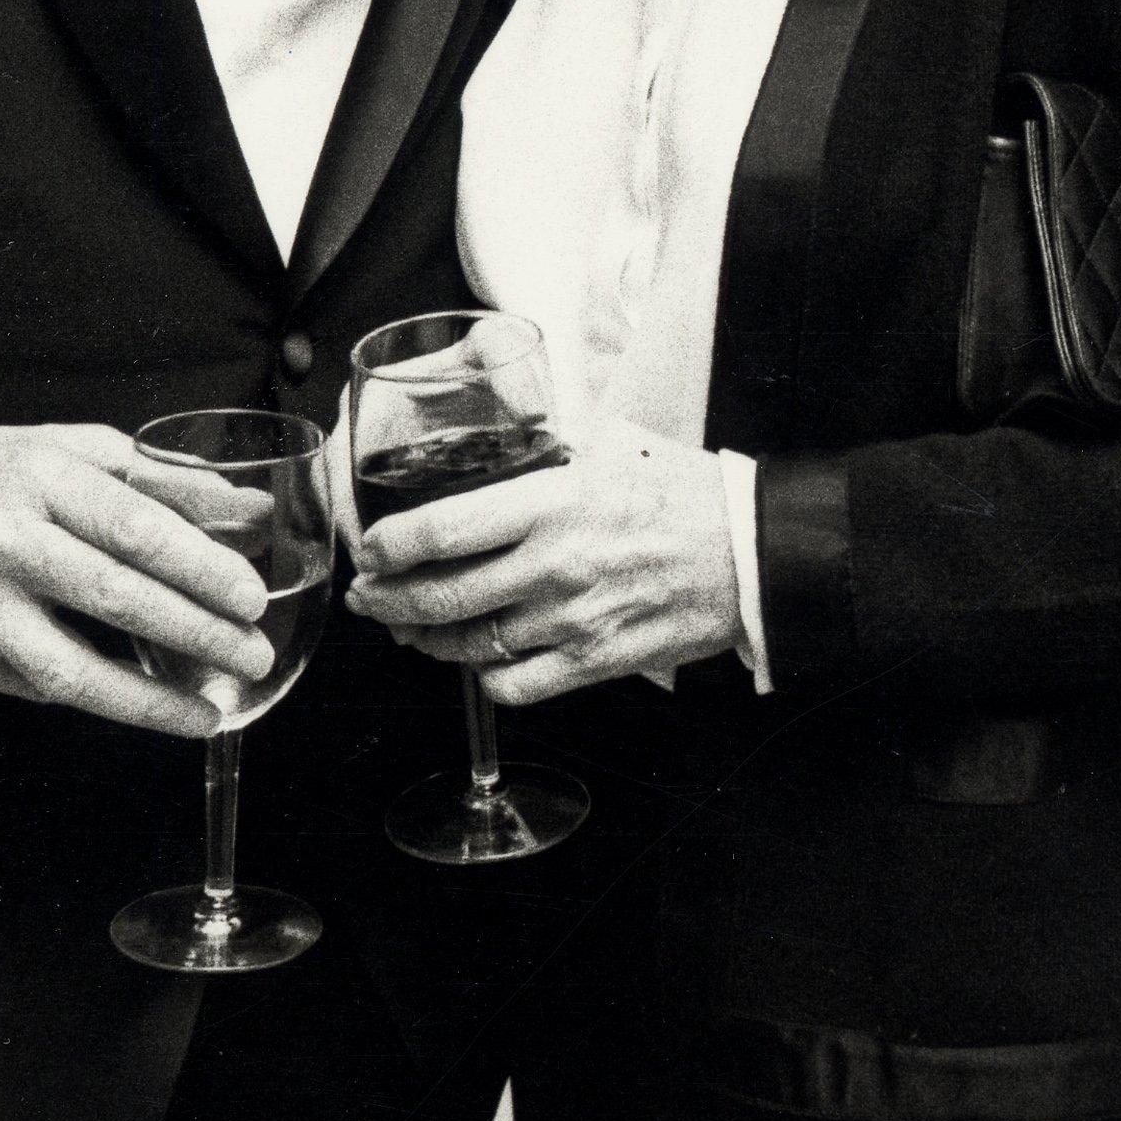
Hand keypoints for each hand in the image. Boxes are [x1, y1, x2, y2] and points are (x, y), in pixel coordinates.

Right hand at [0, 421, 272, 732]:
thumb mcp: (74, 450)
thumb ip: (162, 480)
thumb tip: (248, 511)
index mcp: (39, 478)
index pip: (133, 526)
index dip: (198, 566)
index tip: (249, 596)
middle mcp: (3, 542)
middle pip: (113, 596)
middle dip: (195, 632)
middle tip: (251, 653)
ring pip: (71, 668)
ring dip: (149, 699)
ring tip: (206, 711)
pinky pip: (41, 687)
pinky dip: (100, 700)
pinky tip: (145, 703)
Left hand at [344, 418, 741, 702]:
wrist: (752, 554)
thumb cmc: (684, 495)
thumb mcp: (608, 445)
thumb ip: (546, 446)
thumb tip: (496, 435)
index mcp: (553, 503)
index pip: (444, 529)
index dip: (390, 545)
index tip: (371, 546)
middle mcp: (555, 566)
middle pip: (442, 596)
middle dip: (388, 600)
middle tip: (368, 594)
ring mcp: (573, 621)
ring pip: (470, 645)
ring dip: (426, 640)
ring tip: (408, 627)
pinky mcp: (594, 662)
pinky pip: (516, 685)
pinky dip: (485, 677)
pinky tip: (477, 658)